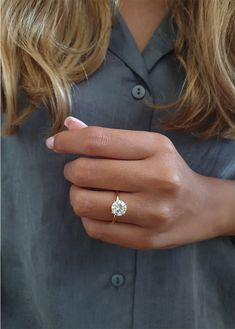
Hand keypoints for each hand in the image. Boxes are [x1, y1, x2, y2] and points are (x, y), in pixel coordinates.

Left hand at [45, 117, 230, 249]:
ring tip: (88, 191)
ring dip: (76, 194)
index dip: (67, 141)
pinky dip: (88, 216)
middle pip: (85, 172)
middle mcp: (158, 180)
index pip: (98, 141)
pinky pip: (93, 228)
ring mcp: (152, 214)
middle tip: (78, 170)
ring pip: (83, 203)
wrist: (202, 208)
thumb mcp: (148, 146)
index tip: (54, 143)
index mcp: (157, 149)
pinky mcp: (145, 240)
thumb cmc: (170, 170)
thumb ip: (108, 137)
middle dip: (71, 170)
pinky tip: (99, 210)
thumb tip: (68, 126)